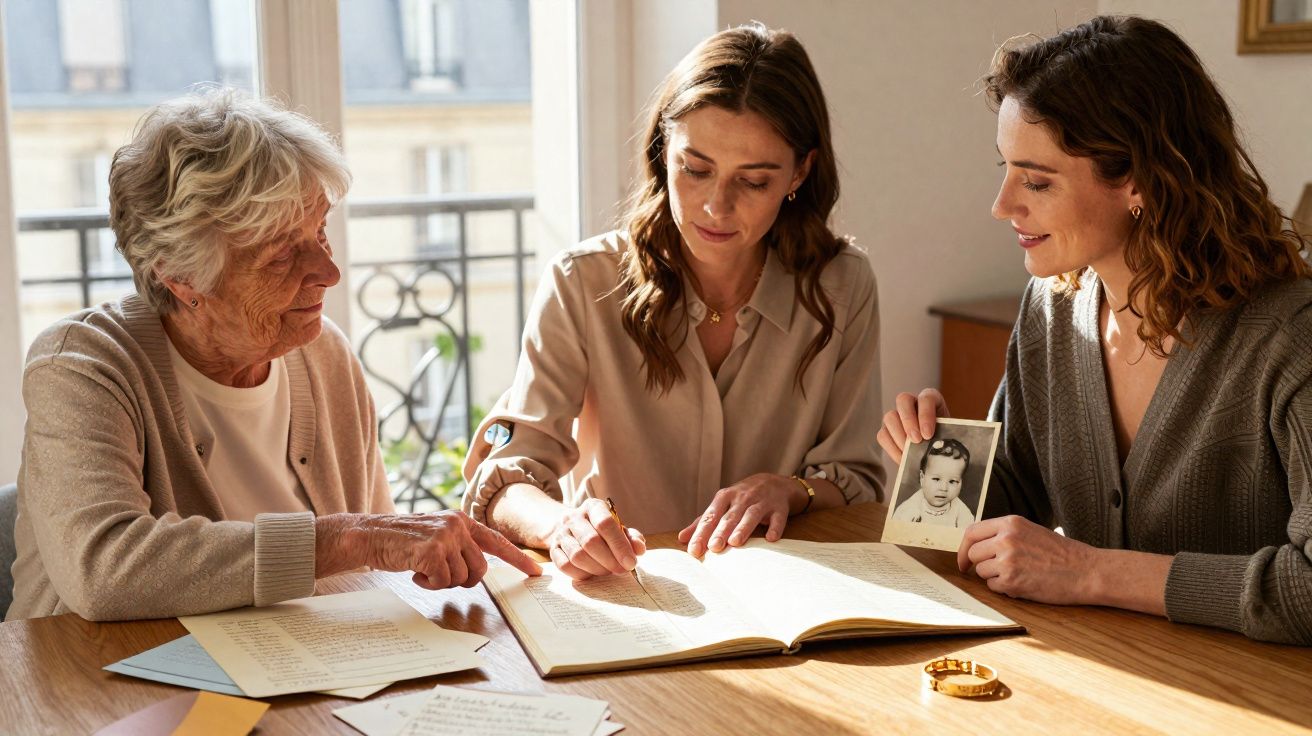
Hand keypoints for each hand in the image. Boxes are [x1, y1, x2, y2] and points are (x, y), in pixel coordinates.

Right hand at [319, 511, 541, 589]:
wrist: (369, 535)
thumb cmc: (402, 541)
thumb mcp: (437, 536)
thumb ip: (459, 546)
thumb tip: (479, 570)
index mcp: (462, 520)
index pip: (497, 541)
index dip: (518, 558)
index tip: (536, 572)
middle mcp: (457, 525)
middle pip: (480, 570)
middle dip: (462, 581)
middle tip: (438, 575)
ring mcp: (445, 536)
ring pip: (461, 579)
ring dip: (441, 582)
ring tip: (422, 568)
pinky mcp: (432, 551)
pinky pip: (442, 582)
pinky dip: (428, 584)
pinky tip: (413, 571)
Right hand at [547, 498, 646, 580]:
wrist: (571, 528)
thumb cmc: (601, 531)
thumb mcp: (618, 528)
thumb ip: (631, 537)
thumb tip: (639, 549)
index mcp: (593, 507)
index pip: (605, 523)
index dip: (620, 545)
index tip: (631, 562)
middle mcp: (574, 517)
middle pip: (590, 541)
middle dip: (609, 560)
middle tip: (621, 570)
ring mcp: (561, 533)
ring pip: (577, 556)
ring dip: (597, 568)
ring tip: (608, 571)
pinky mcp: (553, 549)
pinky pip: (565, 566)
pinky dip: (582, 573)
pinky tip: (592, 573)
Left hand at [678, 473, 796, 557]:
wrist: (776, 483)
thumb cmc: (743, 497)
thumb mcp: (723, 505)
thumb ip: (704, 521)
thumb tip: (682, 538)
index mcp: (725, 497)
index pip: (711, 516)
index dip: (702, 533)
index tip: (694, 550)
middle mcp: (742, 498)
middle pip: (730, 516)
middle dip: (721, 531)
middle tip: (713, 547)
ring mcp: (762, 502)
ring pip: (751, 515)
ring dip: (743, 528)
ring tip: (735, 542)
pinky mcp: (779, 508)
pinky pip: (777, 518)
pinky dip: (775, 527)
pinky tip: (771, 538)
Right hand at [877, 388, 949, 463]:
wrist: (936, 451)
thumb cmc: (945, 440)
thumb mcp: (949, 434)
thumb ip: (945, 434)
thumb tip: (942, 443)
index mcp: (931, 399)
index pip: (926, 398)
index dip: (926, 414)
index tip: (928, 434)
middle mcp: (912, 403)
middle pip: (903, 400)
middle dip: (909, 421)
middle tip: (916, 440)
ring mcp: (897, 415)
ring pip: (890, 417)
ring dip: (899, 436)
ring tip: (909, 453)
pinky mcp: (887, 430)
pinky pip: (883, 435)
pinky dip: (892, 448)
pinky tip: (903, 458)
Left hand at [957, 515, 1098, 605]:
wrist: (1086, 571)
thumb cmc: (1062, 554)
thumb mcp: (1031, 531)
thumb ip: (1004, 534)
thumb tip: (978, 545)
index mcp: (1011, 523)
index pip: (972, 532)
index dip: (963, 548)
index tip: (964, 560)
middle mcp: (1006, 538)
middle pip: (973, 553)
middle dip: (980, 565)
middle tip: (996, 570)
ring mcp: (1007, 559)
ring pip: (981, 572)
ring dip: (994, 577)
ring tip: (1019, 575)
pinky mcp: (1011, 580)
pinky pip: (993, 587)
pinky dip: (1004, 589)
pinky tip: (1024, 584)